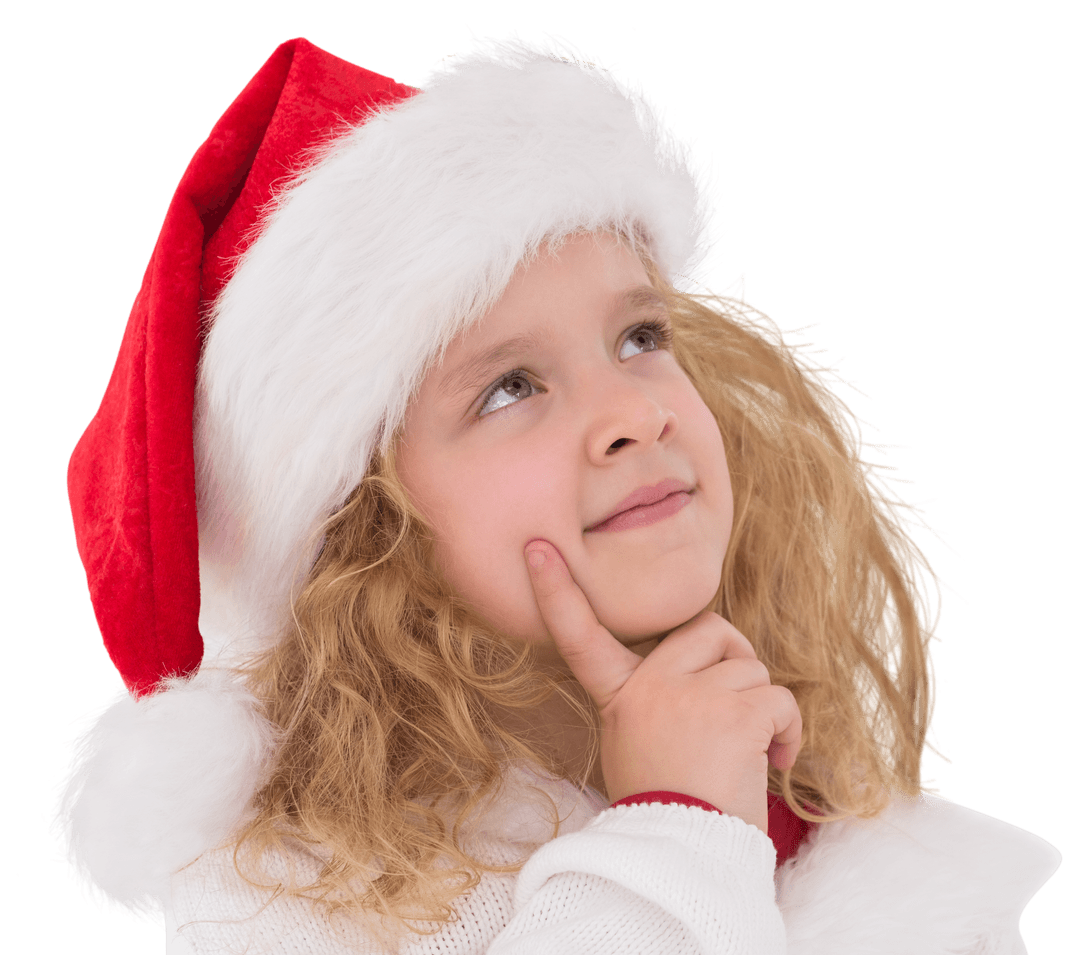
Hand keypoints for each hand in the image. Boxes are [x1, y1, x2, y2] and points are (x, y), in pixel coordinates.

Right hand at [524, 539, 801, 833]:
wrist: (689, 859)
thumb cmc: (669, 805)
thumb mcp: (637, 742)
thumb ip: (656, 696)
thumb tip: (701, 665)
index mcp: (621, 694)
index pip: (581, 635)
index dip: (557, 591)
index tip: (539, 548)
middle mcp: (650, 687)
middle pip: (710, 628)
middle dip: (736, 655)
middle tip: (738, 698)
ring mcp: (691, 697)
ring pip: (751, 667)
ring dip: (763, 705)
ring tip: (749, 751)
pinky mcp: (734, 715)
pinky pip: (779, 698)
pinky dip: (789, 729)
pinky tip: (777, 760)